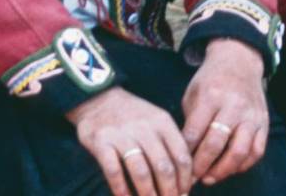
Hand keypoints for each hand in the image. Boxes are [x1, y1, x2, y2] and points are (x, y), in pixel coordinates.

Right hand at [68, 87, 193, 195]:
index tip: (184, 193)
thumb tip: (186, 177)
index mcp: (163, 122)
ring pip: (141, 172)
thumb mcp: (157, 120)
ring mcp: (122, 135)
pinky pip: (114, 171)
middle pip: (163, 167)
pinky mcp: (101, 142)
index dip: (185, 180)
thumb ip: (171, 143)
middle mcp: (144, 128)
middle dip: (169, 191)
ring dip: (148, 194)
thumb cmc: (133, 116)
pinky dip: (121, 189)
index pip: (181, 156)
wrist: (98, 98)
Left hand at [181, 40, 269, 186]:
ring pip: (240, 151)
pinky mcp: (264, 123)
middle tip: (191, 178)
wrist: (239, 62)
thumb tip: (185, 154)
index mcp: (211, 96)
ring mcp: (251, 115)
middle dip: (201, 166)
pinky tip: (230, 170)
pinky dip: (243, 165)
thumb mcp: (193, 94)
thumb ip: (190, 122)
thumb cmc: (210, 81)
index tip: (177, 166)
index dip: (185, 153)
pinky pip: (257, 151)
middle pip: (217, 144)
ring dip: (223, 170)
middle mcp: (233, 106)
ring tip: (209, 178)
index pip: (195, 132)